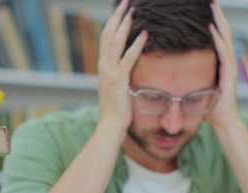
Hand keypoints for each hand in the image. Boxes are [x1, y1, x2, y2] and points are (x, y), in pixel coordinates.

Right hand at [97, 0, 147, 131]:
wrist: (110, 124)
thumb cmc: (116, 109)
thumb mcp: (116, 87)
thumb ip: (119, 75)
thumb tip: (126, 67)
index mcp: (103, 66)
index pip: (106, 38)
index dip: (113, 22)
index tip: (120, 10)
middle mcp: (104, 66)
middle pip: (109, 34)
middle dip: (117, 16)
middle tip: (125, 2)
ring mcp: (110, 72)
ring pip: (116, 42)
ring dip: (125, 24)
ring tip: (133, 11)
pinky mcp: (119, 80)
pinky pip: (129, 58)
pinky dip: (136, 45)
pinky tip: (144, 33)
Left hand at [206, 0, 239, 127]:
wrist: (223, 121)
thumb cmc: (211, 107)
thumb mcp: (201, 86)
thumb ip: (196, 76)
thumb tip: (180, 71)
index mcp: (221, 63)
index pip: (218, 38)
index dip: (214, 23)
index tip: (207, 10)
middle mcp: (227, 62)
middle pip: (224, 33)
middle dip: (218, 16)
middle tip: (212, 1)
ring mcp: (230, 66)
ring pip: (225, 38)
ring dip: (220, 22)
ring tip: (214, 7)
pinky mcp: (229, 73)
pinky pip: (223, 52)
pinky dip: (218, 39)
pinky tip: (212, 28)